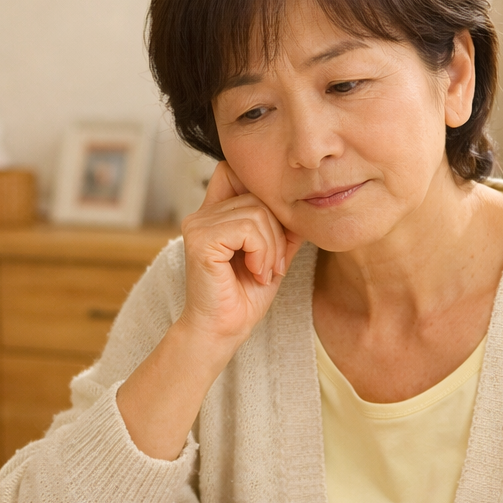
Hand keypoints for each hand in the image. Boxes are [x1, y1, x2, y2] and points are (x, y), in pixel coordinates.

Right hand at [177, 161, 303, 349]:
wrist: (224, 331)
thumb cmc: (245, 296)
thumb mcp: (272, 253)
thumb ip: (282, 225)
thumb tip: (305, 200)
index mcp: (213, 214)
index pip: (235, 172)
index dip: (261, 192)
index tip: (274, 234)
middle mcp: (200, 215)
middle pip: (257, 195)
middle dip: (277, 231)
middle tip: (274, 266)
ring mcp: (197, 225)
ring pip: (256, 213)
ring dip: (272, 247)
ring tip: (264, 272)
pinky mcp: (200, 240)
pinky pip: (248, 229)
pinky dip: (262, 252)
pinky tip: (256, 273)